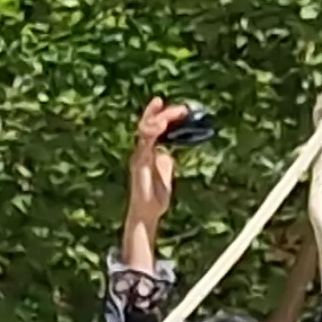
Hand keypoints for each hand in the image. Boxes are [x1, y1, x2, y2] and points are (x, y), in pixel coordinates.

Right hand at [127, 99, 180, 227]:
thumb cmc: (155, 195)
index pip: (152, 126)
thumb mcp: (164, 171)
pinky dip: (152, 131)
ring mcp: (139, 156)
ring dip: (159, 118)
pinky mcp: (139, 163)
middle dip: (164, 113)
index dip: (162, 114)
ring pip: (145, 129)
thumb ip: (165, 159)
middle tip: (182, 109)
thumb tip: (168, 151)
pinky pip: (144, 143)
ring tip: (175, 113)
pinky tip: (161, 125)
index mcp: (148, 151)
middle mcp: (141, 150)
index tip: (180, 108)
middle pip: (148, 123)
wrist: (147, 213)